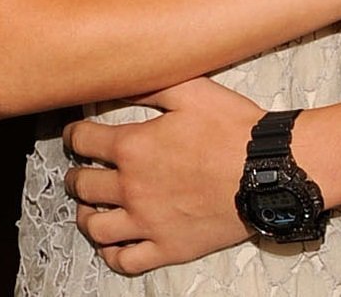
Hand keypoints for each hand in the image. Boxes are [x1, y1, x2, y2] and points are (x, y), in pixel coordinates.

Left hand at [63, 79, 264, 273]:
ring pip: (96, 227)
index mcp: (134, 148)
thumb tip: (121, 80)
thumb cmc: (233, 130)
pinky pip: (126, 260)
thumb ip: (150, 86)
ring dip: (86, 215)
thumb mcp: (191, 91)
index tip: (75, 135)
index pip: (84, 141)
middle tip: (80, 172)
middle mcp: (132, 187)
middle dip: (76, 176)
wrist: (267, 170)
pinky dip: (112, 253)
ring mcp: (147, 221)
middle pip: (83, 185)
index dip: (74, 135)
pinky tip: (113, 243)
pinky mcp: (167, 247)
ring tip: (89, 209)